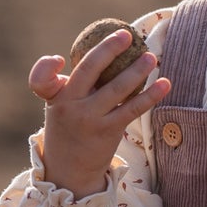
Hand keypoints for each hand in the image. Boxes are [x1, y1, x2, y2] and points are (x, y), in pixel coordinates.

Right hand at [29, 28, 170, 197]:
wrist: (71, 172)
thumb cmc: (68, 130)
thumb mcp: (59, 107)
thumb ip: (70, 83)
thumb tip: (96, 55)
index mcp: (55, 97)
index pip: (41, 79)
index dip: (46, 66)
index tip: (61, 58)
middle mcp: (70, 107)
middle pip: (88, 70)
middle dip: (108, 49)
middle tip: (127, 35)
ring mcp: (90, 119)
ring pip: (117, 88)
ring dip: (137, 70)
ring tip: (151, 56)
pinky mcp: (110, 131)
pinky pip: (133, 109)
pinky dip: (150, 95)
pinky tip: (165, 83)